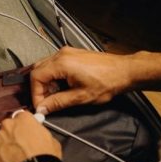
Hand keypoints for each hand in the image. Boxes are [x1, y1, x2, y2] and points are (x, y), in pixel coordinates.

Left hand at [0, 111, 62, 161]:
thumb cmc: (44, 158)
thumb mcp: (50, 139)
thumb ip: (39, 132)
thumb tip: (36, 135)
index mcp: (24, 119)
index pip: (21, 117)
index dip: (23, 127)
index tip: (24, 133)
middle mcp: (8, 125)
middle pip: (7, 127)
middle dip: (11, 136)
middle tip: (18, 147)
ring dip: (3, 146)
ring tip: (11, 158)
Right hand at [30, 47, 160, 113]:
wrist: (125, 71)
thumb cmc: (106, 83)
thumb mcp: (80, 97)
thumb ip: (58, 102)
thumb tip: (42, 109)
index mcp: (62, 63)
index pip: (36, 76)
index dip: (35, 93)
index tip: (41, 106)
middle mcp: (62, 54)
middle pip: (38, 69)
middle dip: (40, 88)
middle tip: (48, 102)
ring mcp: (68, 52)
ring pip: (46, 66)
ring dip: (47, 82)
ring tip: (56, 95)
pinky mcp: (73, 54)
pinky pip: (55, 63)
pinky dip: (54, 76)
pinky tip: (63, 86)